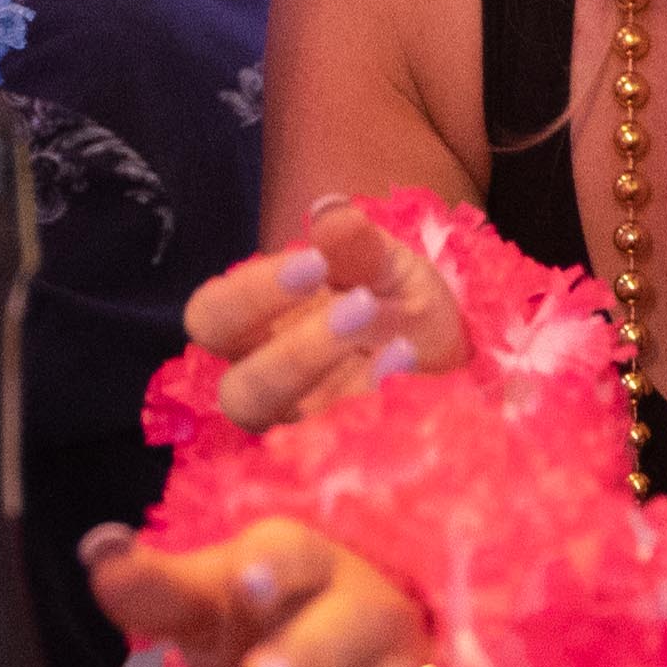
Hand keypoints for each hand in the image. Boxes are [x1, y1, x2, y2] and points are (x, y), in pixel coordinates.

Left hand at [88, 517, 446, 666]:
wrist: (333, 665)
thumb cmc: (263, 624)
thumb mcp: (205, 609)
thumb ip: (156, 591)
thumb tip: (100, 557)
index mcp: (311, 567)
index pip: (301, 553)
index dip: (276, 566)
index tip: (244, 583)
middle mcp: (368, 613)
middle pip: (356, 622)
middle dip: (310, 653)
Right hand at [173, 198, 471, 432]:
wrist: (454, 354)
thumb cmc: (396, 302)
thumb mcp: (385, 265)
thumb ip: (356, 246)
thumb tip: (327, 209)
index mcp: (255, 331)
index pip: (213, 319)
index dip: (250, 295)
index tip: (313, 262)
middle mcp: (267, 387)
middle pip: (237, 391)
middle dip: (292, 352)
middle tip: (356, 304)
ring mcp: (306, 431)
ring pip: (288, 431)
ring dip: (334, 386)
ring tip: (393, 337)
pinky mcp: (345, 456)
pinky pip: (346, 445)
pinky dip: (378, 401)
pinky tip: (410, 362)